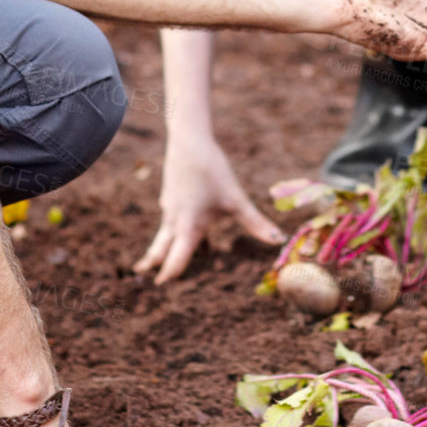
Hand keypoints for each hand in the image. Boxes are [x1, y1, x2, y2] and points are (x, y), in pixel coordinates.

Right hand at [134, 126, 284, 283]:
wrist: (188, 140)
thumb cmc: (211, 170)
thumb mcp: (236, 199)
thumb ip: (255, 222)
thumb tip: (279, 240)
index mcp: (188, 227)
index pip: (175, 259)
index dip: (171, 274)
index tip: (164, 287)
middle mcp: (174, 220)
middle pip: (160, 249)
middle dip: (154, 264)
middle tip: (147, 278)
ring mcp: (170, 207)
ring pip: (164, 234)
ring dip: (163, 248)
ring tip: (161, 260)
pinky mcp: (171, 195)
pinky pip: (171, 219)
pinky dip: (172, 229)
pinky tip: (184, 224)